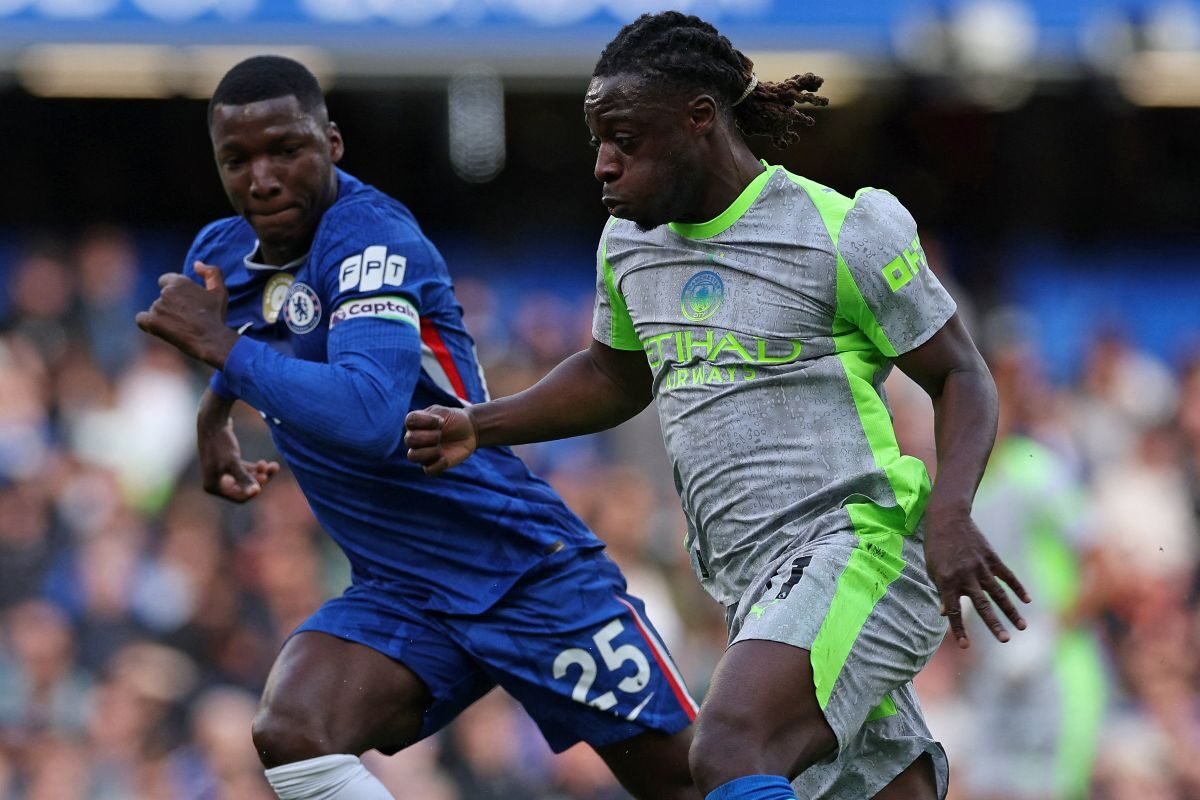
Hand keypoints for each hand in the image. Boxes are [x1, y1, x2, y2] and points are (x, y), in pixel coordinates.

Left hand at [136, 262, 238, 367]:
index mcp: (180, 282)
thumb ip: (211, 272)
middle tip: (186, 317)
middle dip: (171, 304)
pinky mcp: (152, 321)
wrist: (211, 339)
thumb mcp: (220, 291)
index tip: (184, 302)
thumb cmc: (216, 315)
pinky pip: (141, 319)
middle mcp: (166, 292)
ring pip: (155, 309)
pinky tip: (160, 328)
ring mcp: (158, 307)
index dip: (175, 291)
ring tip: (180, 326)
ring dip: (163, 316)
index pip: (166, 280)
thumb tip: (196, 264)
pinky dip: (148, 323)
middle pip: (162, 296)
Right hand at [199, 413, 279, 502]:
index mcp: (212, 486)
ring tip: (273, 466)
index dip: (254, 490)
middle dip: (260, 479)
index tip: (265, 478)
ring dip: (261, 473)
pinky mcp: (227, 463)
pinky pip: (245, 470)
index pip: (239, 497)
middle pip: (244, 488)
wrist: (212, 419)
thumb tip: (255, 492)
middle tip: (272, 469)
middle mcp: (215, 482)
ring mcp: (222, 473)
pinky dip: (256, 468)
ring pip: (247, 479)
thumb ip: (244, 478)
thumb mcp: (233, 461)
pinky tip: (267, 463)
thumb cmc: (220, 442)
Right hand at [404, 405, 477, 474]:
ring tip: (440, 448)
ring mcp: (423, 453)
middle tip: (441, 434)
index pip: (410, 420)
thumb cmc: (454, 419)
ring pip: (412, 456)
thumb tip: (433, 429)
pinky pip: (428, 471)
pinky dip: (437, 465)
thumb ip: (434, 415)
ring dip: (428, 452)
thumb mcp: (444, 412)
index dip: (425, 421)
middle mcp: (416, 438)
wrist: (469, 430)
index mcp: (417, 423)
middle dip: (427, 437)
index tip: (441, 421)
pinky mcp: (433, 465)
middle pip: (409, 440)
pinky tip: (445, 458)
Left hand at [924, 509, 1030, 648]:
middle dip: (993, 624)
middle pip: (982, 605)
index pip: (953, 611)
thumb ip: (941, 591)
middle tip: (1005, 640)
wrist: (948, 519)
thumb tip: (945, 613)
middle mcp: (966, 576)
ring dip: (1011, 611)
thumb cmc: (936, 547)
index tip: (966, 646)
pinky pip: (1007, 575)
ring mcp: (981, 567)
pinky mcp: (991, 558)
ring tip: (1022, 627)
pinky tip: (1027, 600)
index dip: (959, 629)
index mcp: (947, 581)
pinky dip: (1018, 587)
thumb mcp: (932, 570)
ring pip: (998, 593)